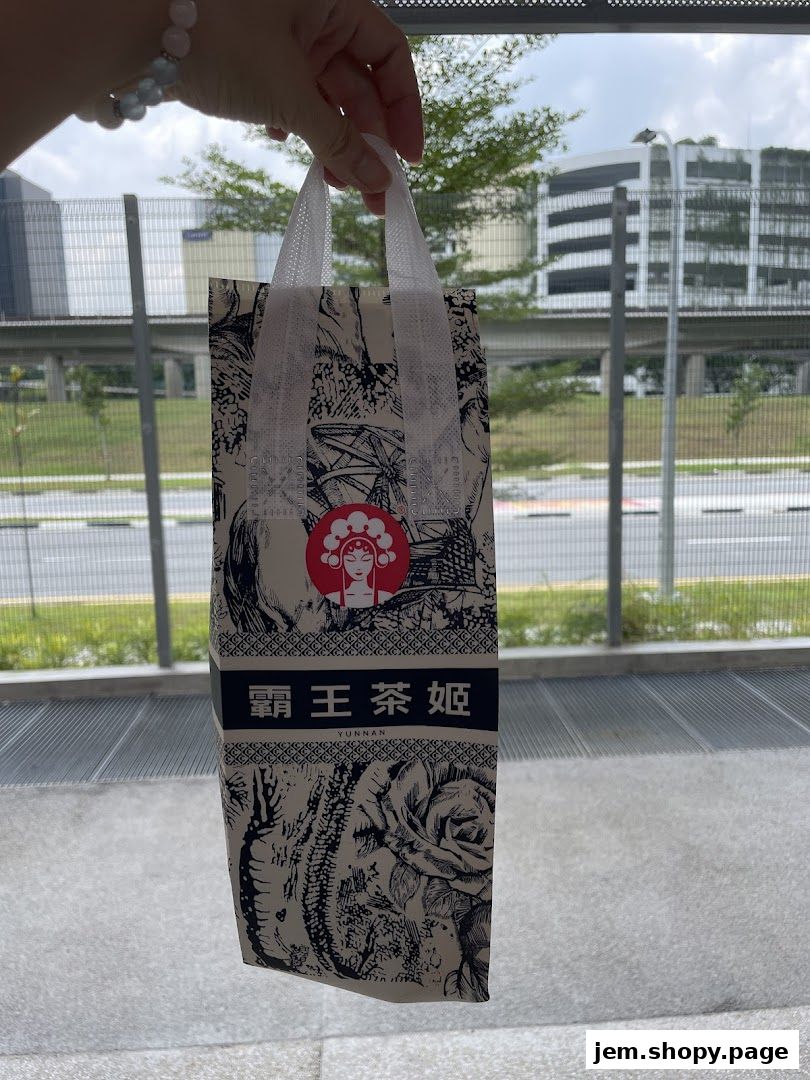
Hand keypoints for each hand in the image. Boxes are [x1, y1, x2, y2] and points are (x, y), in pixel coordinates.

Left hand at [176, 0, 422, 213]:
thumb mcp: (289, 95)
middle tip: (374, 194)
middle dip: (368, 139)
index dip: (405, 108)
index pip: (390, 53)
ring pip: (325, 94)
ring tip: (338, 185)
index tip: (407, 159)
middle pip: (360, 81)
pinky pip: (293, 95)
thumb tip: (379, 184)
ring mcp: (282, 34)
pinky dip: (297, 124)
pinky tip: (287, 142)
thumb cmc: (218, 40)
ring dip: (334, 141)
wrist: (132, 32)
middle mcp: (312, 11)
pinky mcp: (254, 58)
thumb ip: (340, 142)